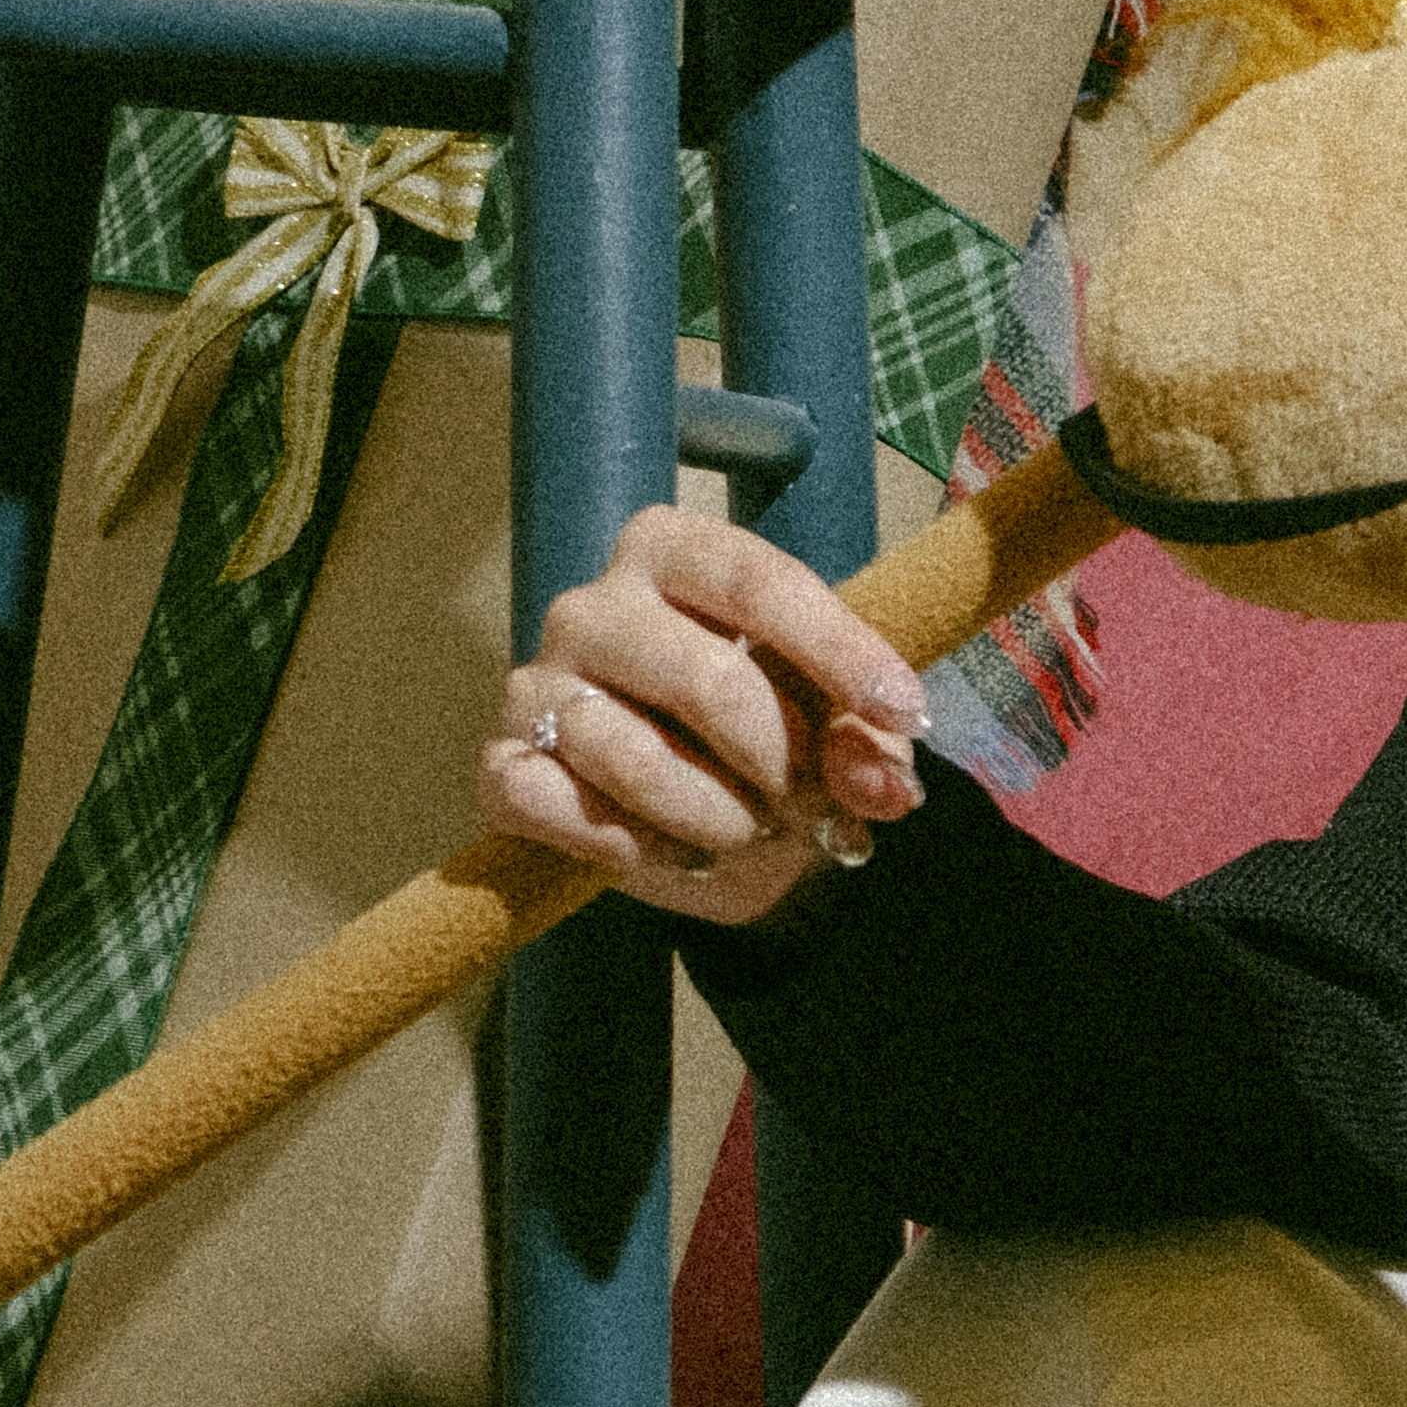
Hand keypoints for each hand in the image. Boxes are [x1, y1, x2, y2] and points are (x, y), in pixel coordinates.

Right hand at [482, 501, 1056, 924]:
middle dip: (779, 760)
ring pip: (631, 756)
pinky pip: (553, 805)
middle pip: (707, 681)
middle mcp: (593, 605)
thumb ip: (867, 742)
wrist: (706, 828)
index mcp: (673, 552)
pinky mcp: (502, 764)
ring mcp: (536, 682)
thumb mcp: (837, 727)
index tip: (903, 713)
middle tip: (809, 802)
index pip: (758, 582)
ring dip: (715, 816)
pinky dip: (629, 846)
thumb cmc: (770, 739)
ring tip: (746, 832)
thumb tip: (883, 786)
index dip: (839, 651)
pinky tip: (671, 854)